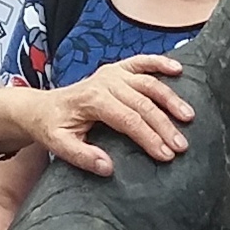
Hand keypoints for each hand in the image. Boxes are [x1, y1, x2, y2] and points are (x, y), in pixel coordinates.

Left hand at [7, 56, 192, 176]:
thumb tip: (108, 167)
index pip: (128, 120)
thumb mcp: (59, 145)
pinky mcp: (117, 70)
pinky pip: (142, 62)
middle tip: (182, 146)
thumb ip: (82, 157)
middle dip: (165, 126)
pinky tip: (179, 69)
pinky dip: (160, 63)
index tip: (166, 155)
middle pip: (143, 104)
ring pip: (149, 83)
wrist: (40, 107)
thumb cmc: (52, 127)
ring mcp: (112, 74)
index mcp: (92, 99)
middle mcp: (105, 82)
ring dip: (171, 99)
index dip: (149, 138)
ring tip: (189, 117)